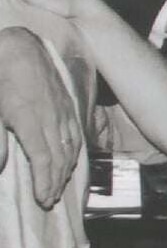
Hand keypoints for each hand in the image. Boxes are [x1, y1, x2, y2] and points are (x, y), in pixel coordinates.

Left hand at [0, 26, 81, 208]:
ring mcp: (62, 110)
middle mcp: (51, 117)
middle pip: (60, 157)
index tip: (43, 200)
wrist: (18, 47)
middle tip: (49, 200)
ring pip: (71, 146)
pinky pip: (77, 132)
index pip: (44, 158)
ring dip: (66, 170)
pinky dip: (75, 151)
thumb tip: (0, 167)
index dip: (44, 182)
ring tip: (59, 186)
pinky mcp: (68, 104)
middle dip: (56, 182)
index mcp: (29, 119)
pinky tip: (72, 161)